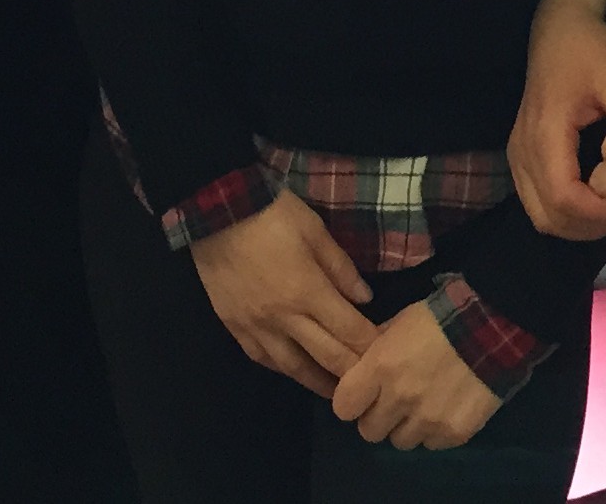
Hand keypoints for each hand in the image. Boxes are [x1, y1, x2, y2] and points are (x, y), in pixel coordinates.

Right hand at [189, 188, 377, 395]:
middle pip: (326, 356)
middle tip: (371, 385)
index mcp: (308, 292)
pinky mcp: (234, 327)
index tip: (388, 357)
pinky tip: (294, 371)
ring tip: (337, 393)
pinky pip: (262, 359)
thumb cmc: (273, 215)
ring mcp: (256, 326)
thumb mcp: (316, 231)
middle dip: (352, 374)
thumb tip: (366, 299)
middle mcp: (284, 318)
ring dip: (318, 382)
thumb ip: (342, 268)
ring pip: (293, 368)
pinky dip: (283, 369)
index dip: (371, 347)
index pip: (349, 331)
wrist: (218, 211)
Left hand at [328, 298, 501, 450]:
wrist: (494, 325)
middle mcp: (399, 399)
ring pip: (400, 442)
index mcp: (380, 368)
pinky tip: (447, 408)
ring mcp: (428, 419)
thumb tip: (362, 365)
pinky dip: (435, 431)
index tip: (362, 395)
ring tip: (424, 404)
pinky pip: (432, 444)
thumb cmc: (441, 316)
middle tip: (395, 401)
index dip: (352, 401)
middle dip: (378, 416)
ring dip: (407, 426)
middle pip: (369, 431)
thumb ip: (376, 349)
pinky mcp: (454, 432)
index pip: (343, 408)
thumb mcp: (400, 322)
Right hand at [510, 0, 605, 239]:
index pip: (564, 197)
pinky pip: (537, 203)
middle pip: (549, 218)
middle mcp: (523, 150)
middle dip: (592, 227)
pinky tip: (598, 200)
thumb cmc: (589, 49)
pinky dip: (567, 213)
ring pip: (541, 216)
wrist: (558, 29)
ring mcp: (517, 156)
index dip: (599, 214)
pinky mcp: (520, 158)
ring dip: (579, 225)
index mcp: (545, 131)